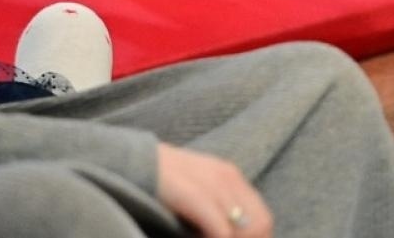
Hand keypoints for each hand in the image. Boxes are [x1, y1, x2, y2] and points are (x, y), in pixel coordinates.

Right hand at [156, 143, 271, 237]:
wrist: (130, 163)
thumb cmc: (161, 186)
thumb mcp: (197, 192)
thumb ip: (216, 210)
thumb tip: (228, 234)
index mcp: (231, 178)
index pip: (263, 219)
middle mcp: (228, 178)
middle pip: (261, 225)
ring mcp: (212, 183)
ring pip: (247, 230)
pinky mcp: (194, 194)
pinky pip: (221, 230)